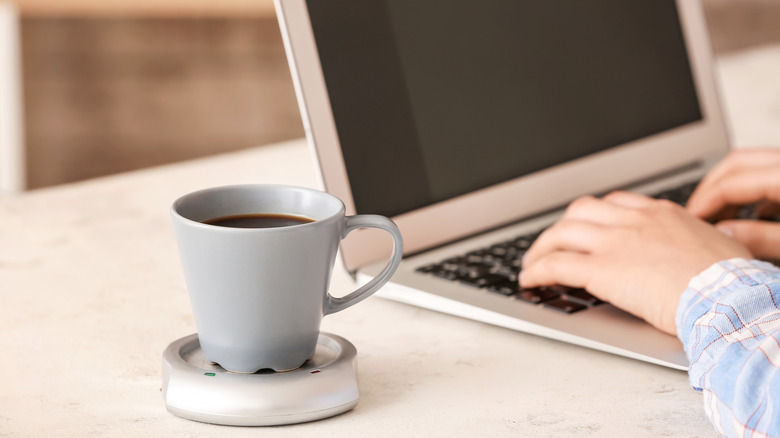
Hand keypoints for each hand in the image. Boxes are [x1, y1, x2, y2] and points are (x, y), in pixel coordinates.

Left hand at [520, 192, 750, 334]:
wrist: (726, 296)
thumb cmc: (730, 280)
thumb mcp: (715, 246)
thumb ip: (694, 242)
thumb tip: (698, 249)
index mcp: (660, 213)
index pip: (615, 202)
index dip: (594, 215)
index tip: (588, 227)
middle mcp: (632, 220)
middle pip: (581, 211)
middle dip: (562, 226)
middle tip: (554, 243)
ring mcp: (613, 242)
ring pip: (561, 233)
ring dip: (541, 247)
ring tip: (532, 262)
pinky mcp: (600, 269)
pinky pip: (556, 264)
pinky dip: (537, 270)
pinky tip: (530, 279)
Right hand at [687, 149, 779, 259]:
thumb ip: (761, 238)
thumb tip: (724, 235)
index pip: (729, 184)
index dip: (703, 204)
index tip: (688, 223)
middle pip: (735, 164)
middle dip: (709, 189)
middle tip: (696, 215)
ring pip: (752, 165)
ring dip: (730, 187)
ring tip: (719, 215)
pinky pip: (771, 173)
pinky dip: (754, 189)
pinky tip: (754, 212)